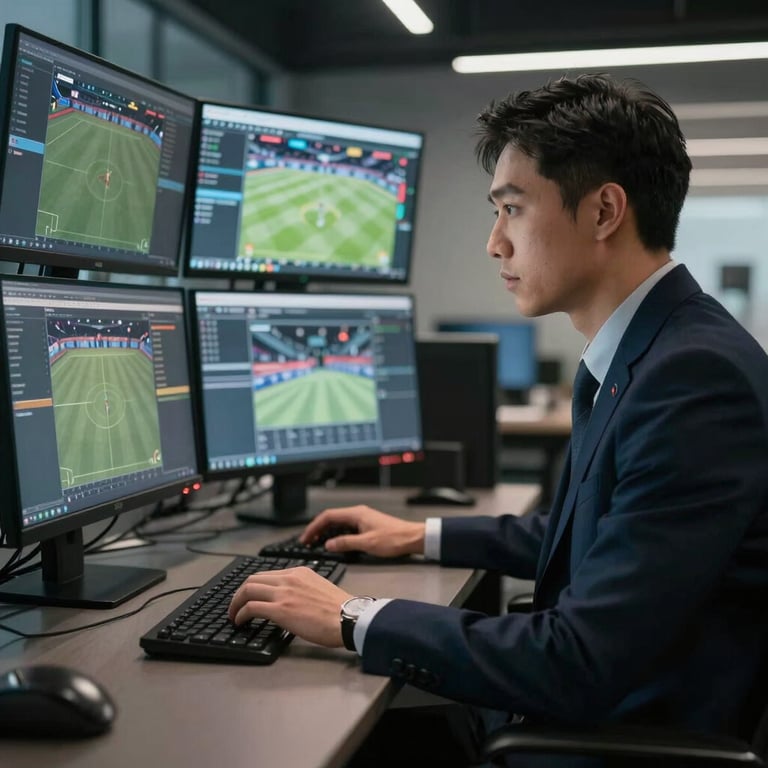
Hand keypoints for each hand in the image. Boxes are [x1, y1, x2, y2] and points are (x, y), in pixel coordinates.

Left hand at [228, 566, 353, 646]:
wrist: (349, 618)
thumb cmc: (340, 610)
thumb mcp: (319, 589)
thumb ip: (302, 589)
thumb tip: (291, 601)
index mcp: (299, 572)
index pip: (267, 574)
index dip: (253, 586)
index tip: (249, 596)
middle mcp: (289, 578)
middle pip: (252, 579)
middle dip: (240, 593)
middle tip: (236, 605)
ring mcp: (283, 593)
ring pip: (247, 590)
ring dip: (236, 603)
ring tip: (234, 615)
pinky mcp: (280, 609)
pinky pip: (251, 607)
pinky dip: (240, 614)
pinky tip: (240, 622)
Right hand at [300, 505, 425, 557]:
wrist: (412, 538)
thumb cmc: (393, 539)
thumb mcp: (367, 544)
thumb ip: (345, 543)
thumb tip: (328, 544)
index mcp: (356, 514)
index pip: (328, 516)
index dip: (314, 526)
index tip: (305, 537)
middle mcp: (358, 513)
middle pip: (331, 518)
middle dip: (317, 529)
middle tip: (307, 541)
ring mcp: (362, 518)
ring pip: (338, 522)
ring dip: (326, 532)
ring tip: (317, 543)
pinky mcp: (367, 525)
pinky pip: (346, 527)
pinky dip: (336, 534)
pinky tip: (335, 543)